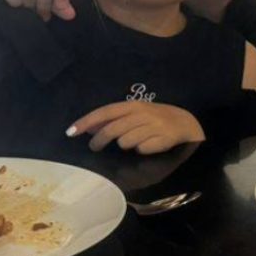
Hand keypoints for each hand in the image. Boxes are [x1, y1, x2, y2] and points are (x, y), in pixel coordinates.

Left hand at [67, 102, 204, 153]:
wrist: (185, 122)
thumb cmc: (155, 118)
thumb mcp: (135, 114)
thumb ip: (114, 120)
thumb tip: (89, 128)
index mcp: (133, 105)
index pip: (105, 112)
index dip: (87, 121)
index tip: (70, 132)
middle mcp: (142, 113)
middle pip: (112, 129)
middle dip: (100, 141)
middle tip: (94, 148)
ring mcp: (153, 126)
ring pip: (126, 142)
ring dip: (125, 145)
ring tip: (132, 143)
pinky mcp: (162, 139)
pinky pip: (141, 149)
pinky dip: (141, 150)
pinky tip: (147, 146)